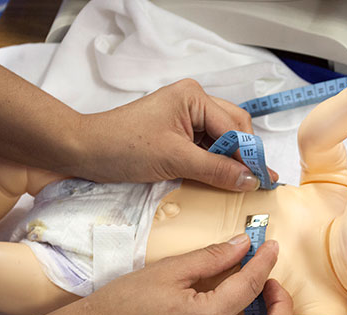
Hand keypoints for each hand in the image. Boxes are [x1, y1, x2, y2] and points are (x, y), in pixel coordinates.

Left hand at [77, 79, 277, 189]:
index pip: (235, 127)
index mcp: (195, 97)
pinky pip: (207, 148)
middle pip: (234, 130)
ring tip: (239, 184)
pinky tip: (220, 180)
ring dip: (229, 162)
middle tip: (253, 184)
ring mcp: (186, 118)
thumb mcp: (174, 159)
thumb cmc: (123, 146)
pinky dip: (214, 164)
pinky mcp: (178, 134)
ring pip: (222, 140)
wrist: (83, 151)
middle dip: (243, 156)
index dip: (249, 155)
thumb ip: (216, 170)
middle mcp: (194, 102)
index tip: (263, 180)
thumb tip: (251, 180)